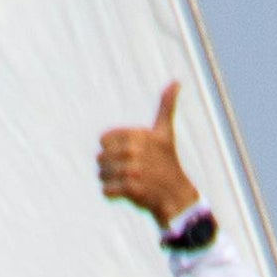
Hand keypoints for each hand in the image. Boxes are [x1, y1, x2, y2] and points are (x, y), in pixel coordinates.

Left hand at [94, 81, 197, 227]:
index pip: (103, 140)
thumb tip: (176, 81)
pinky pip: (106, 190)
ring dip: (111, 181)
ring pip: (101, 174)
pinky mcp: (131, 189)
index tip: (129, 154)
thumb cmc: (167, 161)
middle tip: (128, 171)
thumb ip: (167, 106)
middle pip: (100, 158)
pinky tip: (126, 193)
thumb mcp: (166, 132)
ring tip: (127, 182)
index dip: (112, 149)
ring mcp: (133, 170)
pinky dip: (112, 193)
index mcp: (138, 135)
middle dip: (110, 167)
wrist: (176, 194)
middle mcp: (135, 150)